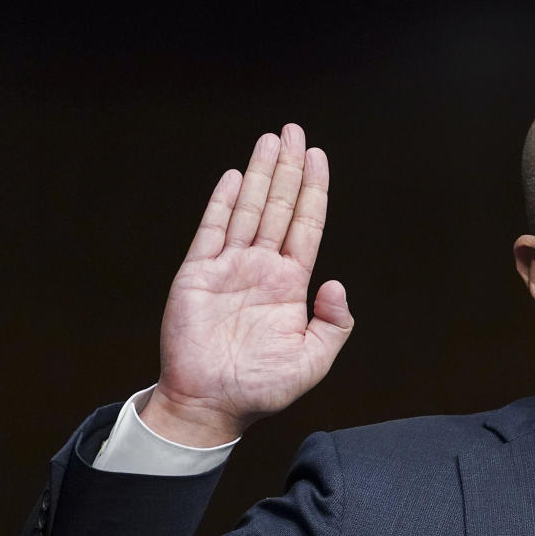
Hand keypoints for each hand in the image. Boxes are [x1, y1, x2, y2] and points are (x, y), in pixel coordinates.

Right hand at [140, 124, 352, 446]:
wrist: (211, 404)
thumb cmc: (262, 388)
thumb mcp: (313, 360)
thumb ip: (333, 323)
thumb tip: (336, 282)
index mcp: (290, 285)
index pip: (306, 226)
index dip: (313, 191)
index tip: (319, 157)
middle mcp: (261, 268)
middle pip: (279, 207)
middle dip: (288, 169)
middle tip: (295, 131)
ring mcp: (229, 268)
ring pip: (249, 210)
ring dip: (260, 174)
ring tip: (272, 139)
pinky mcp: (198, 275)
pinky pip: (212, 231)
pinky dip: (223, 203)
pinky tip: (236, 177)